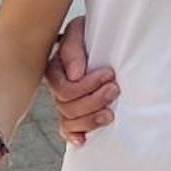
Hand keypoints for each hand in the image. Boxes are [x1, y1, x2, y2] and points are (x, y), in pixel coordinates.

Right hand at [43, 16, 118, 145]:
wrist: (105, 34)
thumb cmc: (90, 32)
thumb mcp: (80, 31)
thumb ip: (73, 49)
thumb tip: (75, 75)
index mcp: (56, 69)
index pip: (64, 89)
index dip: (86, 86)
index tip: (109, 73)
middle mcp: (59, 88)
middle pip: (67, 107)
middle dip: (94, 100)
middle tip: (114, 89)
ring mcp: (68, 101)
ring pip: (69, 120)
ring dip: (91, 119)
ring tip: (111, 113)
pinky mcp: (78, 110)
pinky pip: (68, 129)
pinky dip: (75, 135)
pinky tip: (84, 139)